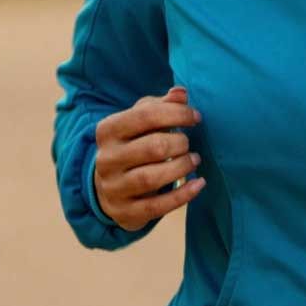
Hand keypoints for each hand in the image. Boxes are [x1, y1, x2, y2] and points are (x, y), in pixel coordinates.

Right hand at [93, 86, 204, 230]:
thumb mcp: (139, 121)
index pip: (145, 115)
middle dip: (179, 143)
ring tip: (194, 160)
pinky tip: (198, 184)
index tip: (196, 117)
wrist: (108, 188)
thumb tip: (181, 93)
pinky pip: (157, 207)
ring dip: (181, 167)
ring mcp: (114, 188)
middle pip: (152, 147)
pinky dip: (183, 195)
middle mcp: (106, 159)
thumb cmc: (132, 145)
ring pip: (152, 178)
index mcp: (108, 130)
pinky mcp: (125, 212)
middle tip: (188, 144)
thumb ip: (160, 105)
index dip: (177, 113)